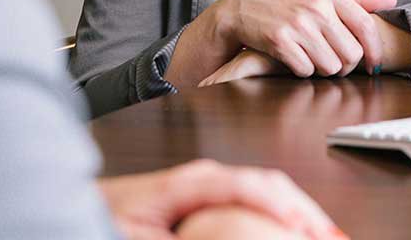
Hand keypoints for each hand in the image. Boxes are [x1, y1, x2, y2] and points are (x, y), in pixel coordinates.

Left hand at [99, 159, 342, 239]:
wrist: (77, 199)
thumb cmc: (103, 212)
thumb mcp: (142, 234)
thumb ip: (190, 237)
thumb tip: (237, 230)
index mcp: (193, 179)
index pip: (254, 186)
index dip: (287, 209)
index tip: (311, 232)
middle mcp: (206, 176)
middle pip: (271, 186)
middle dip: (306, 213)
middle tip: (334, 238)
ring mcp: (208, 186)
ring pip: (266, 193)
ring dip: (297, 215)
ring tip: (323, 235)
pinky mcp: (206, 198)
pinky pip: (252, 202)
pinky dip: (278, 215)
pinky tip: (291, 231)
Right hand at [201, 14, 410, 85]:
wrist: (243, 7)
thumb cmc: (287, 0)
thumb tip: (392, 0)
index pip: (366, 27)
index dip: (374, 51)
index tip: (373, 65)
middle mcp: (316, 7)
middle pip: (351, 54)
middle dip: (345, 65)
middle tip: (335, 63)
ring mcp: (297, 24)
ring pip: (330, 66)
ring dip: (323, 69)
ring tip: (313, 57)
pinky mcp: (280, 41)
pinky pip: (305, 70)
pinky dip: (302, 70)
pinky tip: (295, 58)